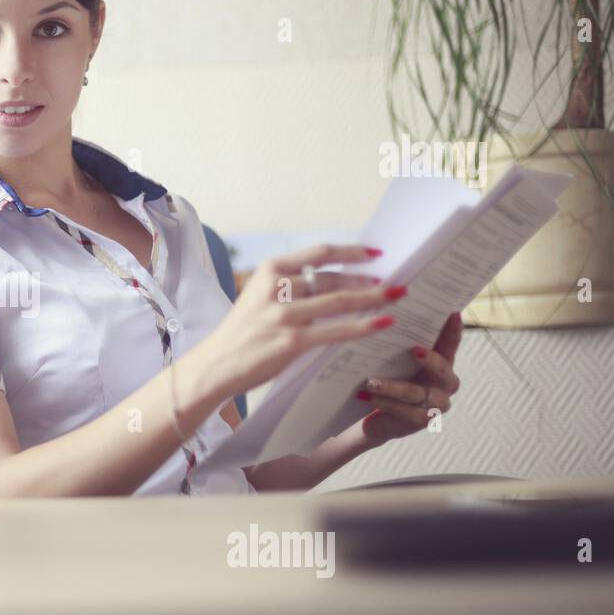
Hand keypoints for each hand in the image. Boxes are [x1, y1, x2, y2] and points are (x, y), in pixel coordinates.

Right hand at [199, 243, 406, 397]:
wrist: (217, 364)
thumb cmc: (240, 333)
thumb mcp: (258, 296)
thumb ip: (289, 287)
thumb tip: (333, 283)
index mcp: (269, 270)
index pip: (319, 253)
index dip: (351, 251)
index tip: (375, 253)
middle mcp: (276, 288)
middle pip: (333, 277)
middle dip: (367, 279)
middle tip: (392, 281)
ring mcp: (284, 315)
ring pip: (340, 301)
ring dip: (373, 298)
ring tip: (396, 295)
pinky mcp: (291, 342)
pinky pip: (336, 331)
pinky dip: (364, 326)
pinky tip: (383, 322)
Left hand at [357, 312, 462, 444]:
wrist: (378, 416)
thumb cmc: (389, 378)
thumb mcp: (395, 359)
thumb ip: (399, 342)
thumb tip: (385, 314)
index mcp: (442, 362)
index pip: (450, 344)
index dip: (453, 330)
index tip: (453, 313)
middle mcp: (445, 382)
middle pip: (443, 370)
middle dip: (430, 359)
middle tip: (414, 349)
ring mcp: (438, 404)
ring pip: (415, 392)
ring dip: (391, 386)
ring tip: (370, 381)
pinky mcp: (423, 420)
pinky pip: (405, 411)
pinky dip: (384, 402)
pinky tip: (366, 396)